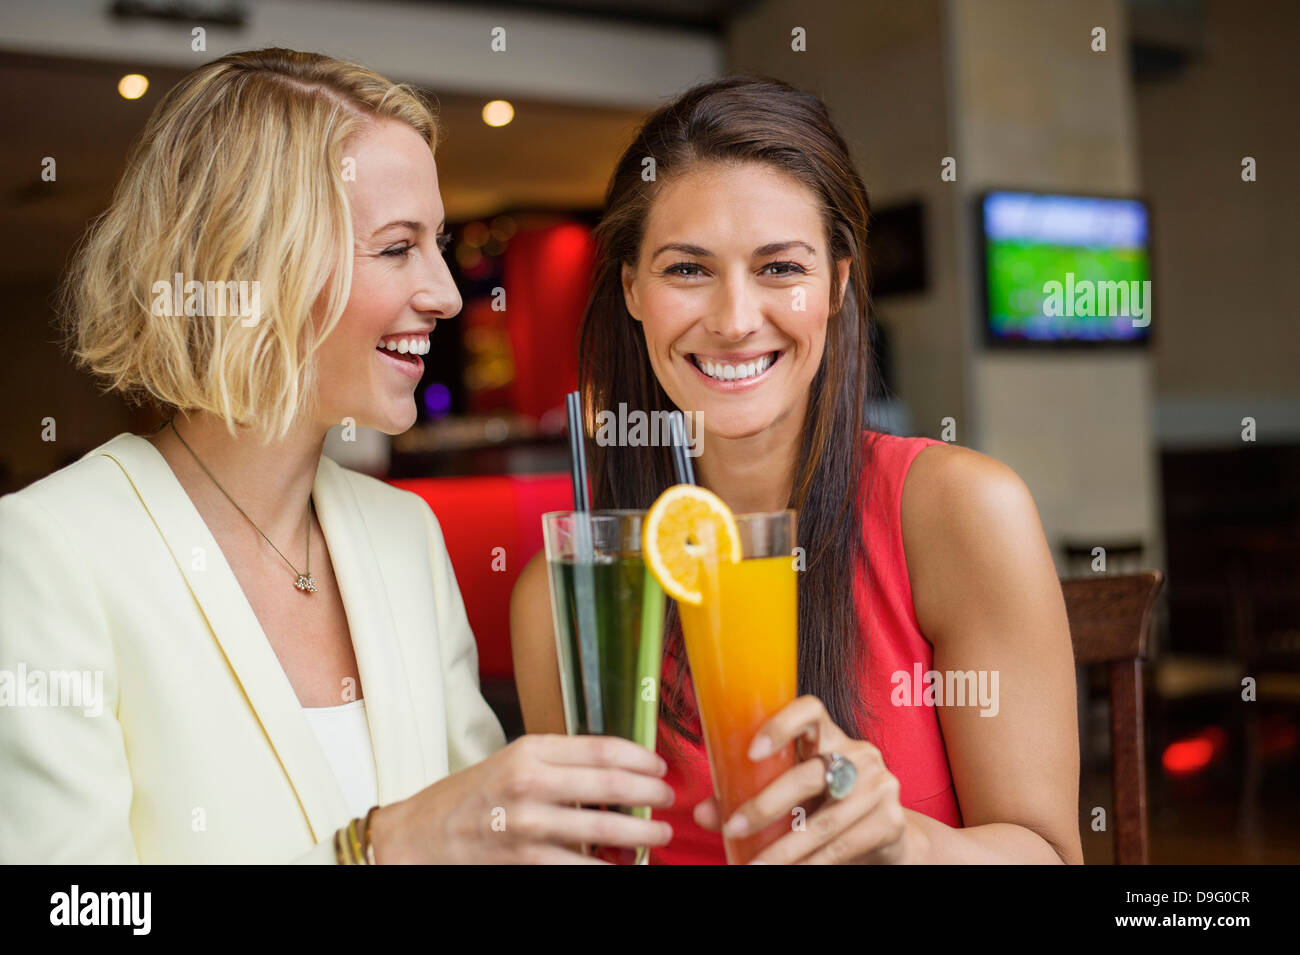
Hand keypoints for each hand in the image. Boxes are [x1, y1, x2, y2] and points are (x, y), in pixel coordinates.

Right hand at [369, 734, 673, 863]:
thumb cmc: (468, 798)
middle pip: (612, 784)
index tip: (659, 767)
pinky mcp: (526, 862)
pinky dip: (610, 868)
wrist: (418, 837)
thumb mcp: (510, 761)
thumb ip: (558, 761)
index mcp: (530, 751)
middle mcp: (531, 783)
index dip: (640, 758)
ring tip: (657, 835)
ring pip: (605, 828)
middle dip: (650, 794)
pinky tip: (624, 866)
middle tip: (667, 800)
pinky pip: (583, 867)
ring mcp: (529, 826)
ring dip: (641, 834)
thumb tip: (613, 768)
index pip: (603, 748)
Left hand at [692, 695, 913, 863]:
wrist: (886, 834)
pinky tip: (789, 872)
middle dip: (766, 806)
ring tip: (754, 866)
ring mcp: (879, 785)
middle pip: (810, 775)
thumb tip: (703, 813)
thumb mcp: (793, 795)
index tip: (751, 752)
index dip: (782, 724)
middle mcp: (858, 754)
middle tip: (733, 828)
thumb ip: (749, 796)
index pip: (811, 710)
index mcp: (829, 736)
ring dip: (784, 849)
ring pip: (824, 821)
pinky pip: (842, 845)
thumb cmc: (825, 805)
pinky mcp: (889, 820)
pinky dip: (811, 864)